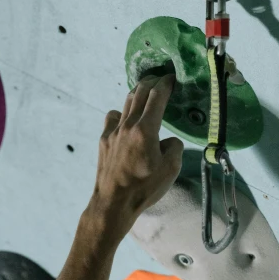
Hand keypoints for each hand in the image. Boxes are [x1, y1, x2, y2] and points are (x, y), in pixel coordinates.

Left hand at [85, 74, 183, 245]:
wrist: (113, 202)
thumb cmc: (144, 188)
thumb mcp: (171, 170)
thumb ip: (174, 147)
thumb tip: (167, 140)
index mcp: (146, 130)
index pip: (157, 97)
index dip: (166, 83)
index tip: (172, 77)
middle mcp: (128, 125)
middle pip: (140, 92)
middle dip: (152, 81)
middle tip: (162, 79)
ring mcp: (113, 130)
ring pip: (126, 102)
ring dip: (138, 93)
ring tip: (147, 91)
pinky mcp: (104, 139)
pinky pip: (113, 117)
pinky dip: (122, 112)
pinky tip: (127, 119)